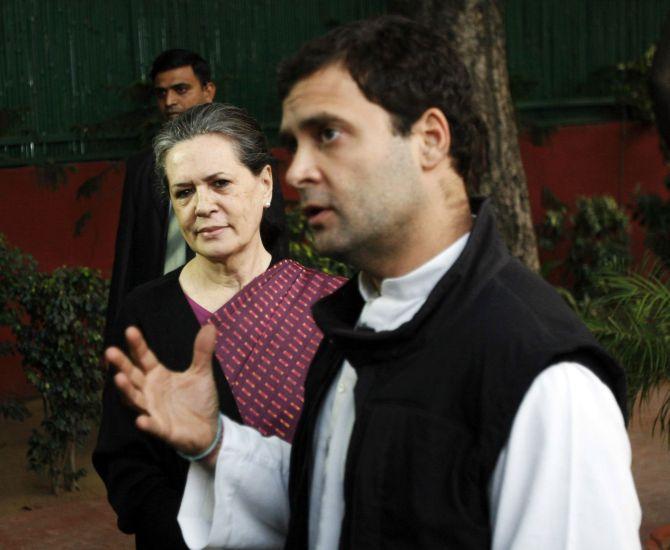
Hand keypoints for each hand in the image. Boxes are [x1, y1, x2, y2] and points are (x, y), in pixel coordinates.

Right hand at [107, 324, 220, 457]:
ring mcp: (154, 410)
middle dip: (121, 364)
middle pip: (133, 375)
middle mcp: (150, 391)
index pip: (144, 358)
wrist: (209, 429)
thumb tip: (210, 326)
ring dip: (126, 389)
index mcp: (158, 376)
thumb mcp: (202, 373)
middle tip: (110, 351)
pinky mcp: (163, 429)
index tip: (130, 329)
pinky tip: (141, 420)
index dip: (138, 345)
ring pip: (135, 399)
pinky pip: (153, 426)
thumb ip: (202, 351)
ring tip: (118, 377)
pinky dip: (147, 423)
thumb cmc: (199, 400)